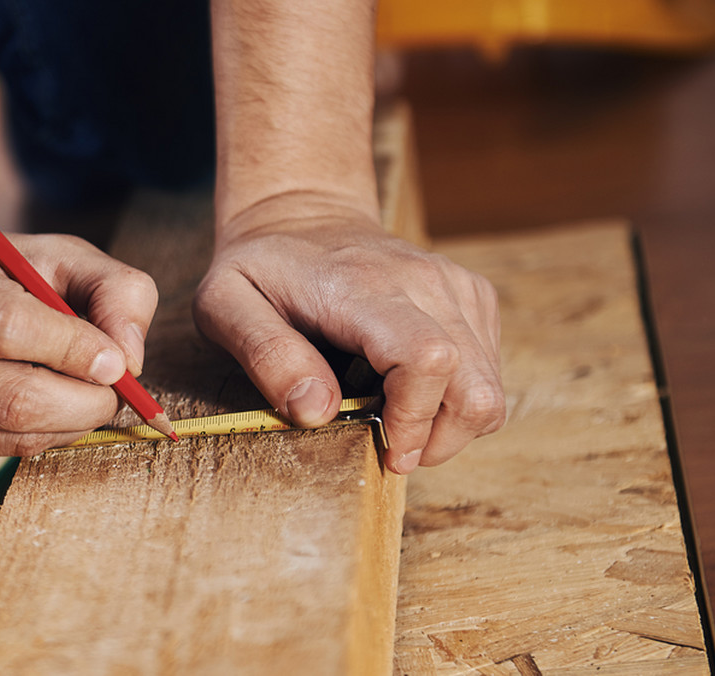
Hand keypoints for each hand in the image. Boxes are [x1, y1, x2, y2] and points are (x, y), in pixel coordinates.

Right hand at [0, 231, 157, 454]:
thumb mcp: (56, 255)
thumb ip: (113, 290)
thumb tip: (129, 361)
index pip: (8, 327)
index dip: (74, 350)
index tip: (118, 363)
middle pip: (12, 400)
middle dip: (85, 404)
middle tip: (114, 391)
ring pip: (8, 439)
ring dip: (67, 426)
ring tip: (80, 396)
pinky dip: (34, 437)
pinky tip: (35, 405)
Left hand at [193, 208, 504, 472]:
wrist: (301, 214)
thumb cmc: (261, 267)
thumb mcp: (225, 304)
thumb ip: (266, 355)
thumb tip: (316, 411)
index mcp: (363, 288)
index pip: (427, 359)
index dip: (414, 420)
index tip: (385, 448)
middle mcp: (423, 282)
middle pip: (475, 387)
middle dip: (438, 440)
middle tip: (391, 449)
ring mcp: (454, 287)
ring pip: (489, 388)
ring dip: (449, 425)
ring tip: (396, 419)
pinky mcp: (470, 296)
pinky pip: (488, 370)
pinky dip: (457, 398)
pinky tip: (408, 390)